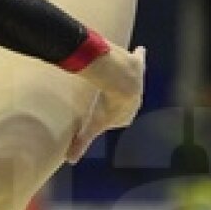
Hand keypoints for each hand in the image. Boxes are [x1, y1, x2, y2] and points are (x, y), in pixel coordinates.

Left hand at [67, 44, 145, 163]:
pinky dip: (140, 55)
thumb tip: (70, 160)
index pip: (120, 119)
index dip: (112, 117)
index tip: (104, 114)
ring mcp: (138, 81)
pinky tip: (140, 49)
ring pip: (133, 81)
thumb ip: (81, 142)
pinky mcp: (138, 65)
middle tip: (110, 96)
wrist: (119, 82)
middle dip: (120, 99)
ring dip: (128, 79)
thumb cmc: (106, 105)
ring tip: (122, 75)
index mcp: (126, 115)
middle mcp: (135, 99)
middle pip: (126, 100)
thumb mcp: (92, 126)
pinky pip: (140, 59)